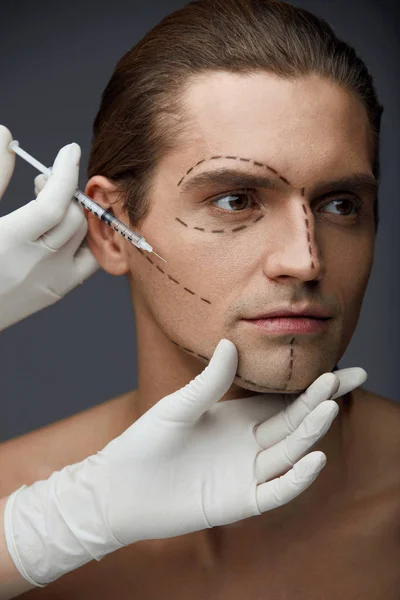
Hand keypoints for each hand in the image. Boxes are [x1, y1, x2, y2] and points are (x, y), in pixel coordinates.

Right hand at [0, 125, 97, 329]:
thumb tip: (6, 135)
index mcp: (10, 242)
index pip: (53, 204)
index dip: (66, 172)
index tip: (70, 151)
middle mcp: (37, 264)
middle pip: (73, 217)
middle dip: (65, 191)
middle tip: (43, 182)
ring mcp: (52, 281)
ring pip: (86, 237)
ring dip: (76, 213)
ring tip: (50, 206)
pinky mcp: (59, 291)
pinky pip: (91, 260)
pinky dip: (85, 238)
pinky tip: (64, 229)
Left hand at [4, 340, 366, 585]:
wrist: (121, 487)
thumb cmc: (146, 443)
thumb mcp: (179, 406)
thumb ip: (209, 381)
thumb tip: (232, 342)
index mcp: (238, 419)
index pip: (284, 401)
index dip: (311, 388)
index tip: (338, 369)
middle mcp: (249, 445)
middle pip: (294, 423)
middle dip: (320, 401)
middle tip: (345, 378)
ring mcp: (246, 474)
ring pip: (289, 452)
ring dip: (310, 431)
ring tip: (329, 406)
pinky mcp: (239, 503)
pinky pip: (275, 491)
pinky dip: (297, 478)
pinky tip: (314, 457)